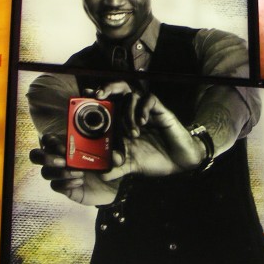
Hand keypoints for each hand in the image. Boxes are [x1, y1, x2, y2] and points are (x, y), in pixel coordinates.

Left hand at [29, 81, 204, 205]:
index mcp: (121, 123)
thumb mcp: (130, 166)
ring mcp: (146, 110)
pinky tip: (142, 123)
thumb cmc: (154, 160)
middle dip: (107, 89)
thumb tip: (99, 173)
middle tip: (99, 96)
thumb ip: (115, 168)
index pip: (106, 105)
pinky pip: (149, 99)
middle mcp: (132, 113)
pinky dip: (142, 109)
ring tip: (133, 133)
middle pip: (118, 91)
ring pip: (131, 95)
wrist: (179, 163)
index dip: (95, 97)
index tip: (83, 94)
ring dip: (127, 112)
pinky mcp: (160, 110)